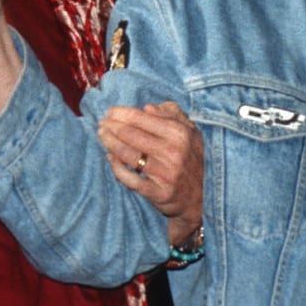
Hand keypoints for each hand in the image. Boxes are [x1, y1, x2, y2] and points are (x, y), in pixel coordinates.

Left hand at [99, 102, 203, 244]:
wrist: (203, 196)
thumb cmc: (193, 159)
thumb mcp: (191, 132)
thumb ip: (173, 115)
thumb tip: (148, 108)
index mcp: (180, 134)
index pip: (142, 118)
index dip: (122, 113)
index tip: (110, 111)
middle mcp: (173, 152)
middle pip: (131, 135)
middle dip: (112, 126)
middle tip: (101, 123)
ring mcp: (165, 173)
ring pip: (128, 154)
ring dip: (110, 143)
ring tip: (102, 135)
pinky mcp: (158, 192)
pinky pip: (130, 178)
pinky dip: (117, 167)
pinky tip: (110, 158)